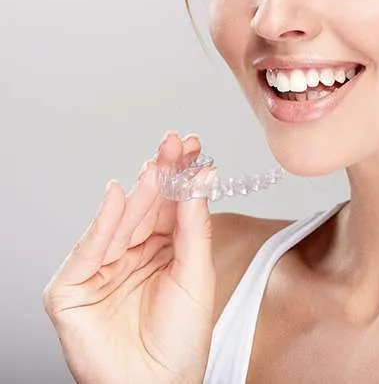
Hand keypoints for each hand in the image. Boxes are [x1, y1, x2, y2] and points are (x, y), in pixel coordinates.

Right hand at [43, 132, 216, 383]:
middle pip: (146, 206)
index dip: (180, 175)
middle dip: (162, 173)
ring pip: (120, 221)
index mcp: (162, 250)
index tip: (194, 146)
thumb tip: (201, 177)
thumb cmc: (180, 340)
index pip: (170, 205)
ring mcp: (101, 269)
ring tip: (159, 163)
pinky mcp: (72, 288)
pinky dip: (102, 223)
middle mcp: (130, 254)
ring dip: (140, 191)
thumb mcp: (196, 274)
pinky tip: (119, 195)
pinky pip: (89, 249)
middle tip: (176, 143)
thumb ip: (195, 226)